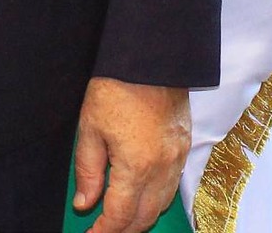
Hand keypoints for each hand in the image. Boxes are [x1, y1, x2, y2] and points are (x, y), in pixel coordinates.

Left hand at [71, 77, 190, 232]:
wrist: (150, 56)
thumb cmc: (116, 88)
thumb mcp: (90, 128)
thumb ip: (88, 171)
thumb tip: (85, 203)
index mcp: (136, 166)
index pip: (120, 216)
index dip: (103, 232)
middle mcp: (162, 167)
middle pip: (145, 217)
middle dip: (123, 230)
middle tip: (104, 228)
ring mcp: (178, 156)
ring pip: (162, 203)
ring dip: (142, 215)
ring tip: (122, 214)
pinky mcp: (186, 144)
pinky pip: (173, 183)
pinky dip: (157, 196)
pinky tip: (143, 191)